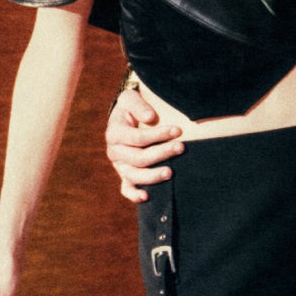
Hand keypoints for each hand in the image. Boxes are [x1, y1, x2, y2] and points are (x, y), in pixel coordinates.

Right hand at [105, 83, 183, 204]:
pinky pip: (126, 189)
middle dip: (161, 153)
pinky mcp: (125, 175)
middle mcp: (114, 151)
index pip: (138, 138)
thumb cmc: (131, 107)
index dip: (158, 135)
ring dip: (153, 176)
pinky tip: (146, 197)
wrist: (125, 118)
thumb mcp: (130, 98)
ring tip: (171, 172)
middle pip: (139, 158)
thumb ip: (139, 105)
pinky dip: (134, 195)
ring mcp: (119, 165)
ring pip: (134, 176)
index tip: (178, 130)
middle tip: (181, 147)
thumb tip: (150, 119)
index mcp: (114, 133)